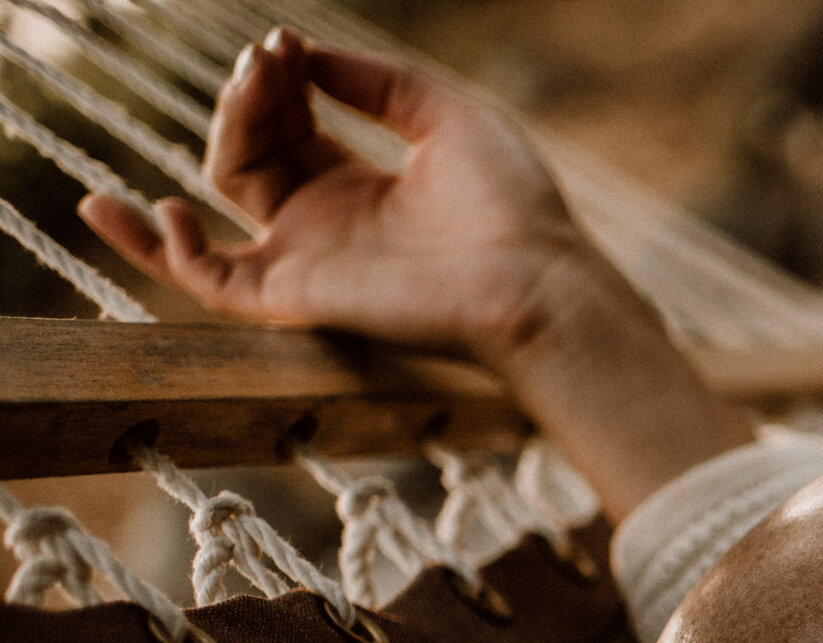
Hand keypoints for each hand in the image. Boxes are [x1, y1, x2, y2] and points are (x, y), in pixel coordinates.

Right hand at [80, 29, 752, 517]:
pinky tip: (164, 209)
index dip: (273, 79)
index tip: (282, 43)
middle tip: (270, 60)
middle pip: (247, 149)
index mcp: (360, 186)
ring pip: (219, 197)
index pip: (284, 124)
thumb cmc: (512, 204)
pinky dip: (168, 250)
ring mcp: (309, 261)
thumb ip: (372, 80)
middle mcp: (327, 225)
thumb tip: (300, 53)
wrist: (536, 279)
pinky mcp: (300, 297)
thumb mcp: (442, 113)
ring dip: (219, 135)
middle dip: (251, 96)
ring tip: (245, 92)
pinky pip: (211, 281)